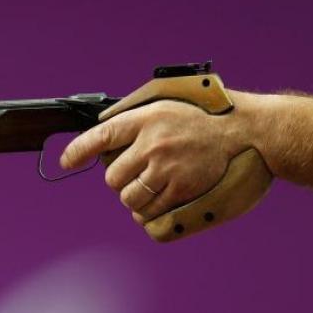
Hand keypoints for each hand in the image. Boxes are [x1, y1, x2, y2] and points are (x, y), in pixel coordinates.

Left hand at [59, 97, 260, 224]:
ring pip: (128, 198)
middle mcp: (153, 143)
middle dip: (120, 178)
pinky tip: (161, 198)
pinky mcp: (181, 190)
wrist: (245, 132)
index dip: (79, 150)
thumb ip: (135, 114)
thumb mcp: (167, 101)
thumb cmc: (205, 115)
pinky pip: (149, 212)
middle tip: (139, 171)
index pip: (101, 135)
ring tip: (153, 185)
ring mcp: (167, 169)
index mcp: (147, 118)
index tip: (66, 161)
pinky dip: (149, 211)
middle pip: (112, 176)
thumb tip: (102, 127)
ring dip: (134, 197)